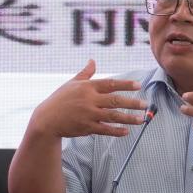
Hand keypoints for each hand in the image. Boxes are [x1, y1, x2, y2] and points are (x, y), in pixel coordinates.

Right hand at [31, 59, 147, 137]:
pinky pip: (105, 129)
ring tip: (142, 119)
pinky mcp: (86, 127)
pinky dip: (116, 131)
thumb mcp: (72, 83)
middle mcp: (89, 100)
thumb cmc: (60, 100)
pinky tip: (126, 131)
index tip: (138, 85)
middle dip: (132, 102)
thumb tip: (92, 60)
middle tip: (145, 104)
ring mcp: (88, 114)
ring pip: (113, 116)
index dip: (125, 84)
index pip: (110, 84)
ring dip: (129, 118)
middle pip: (115, 100)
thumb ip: (85, 73)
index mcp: (87, 87)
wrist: (46, 120)